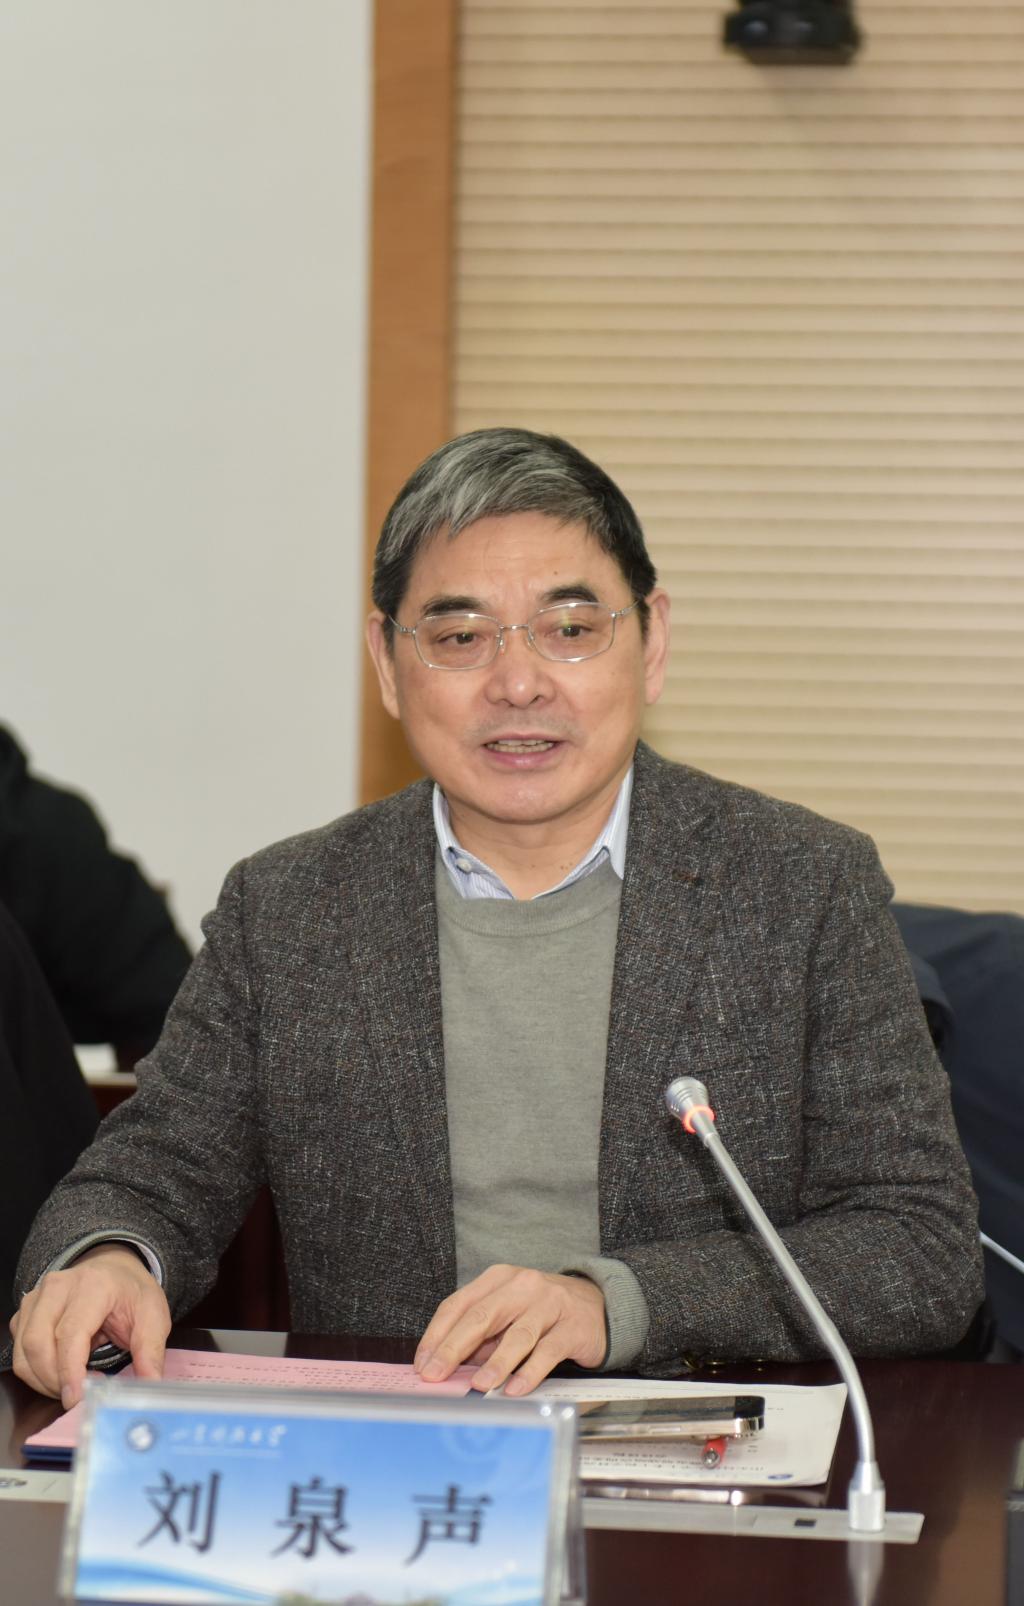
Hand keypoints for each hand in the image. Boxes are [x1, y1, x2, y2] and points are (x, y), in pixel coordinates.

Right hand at [10, 1244, 170, 1408]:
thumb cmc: (131, 1294)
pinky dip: (35, 1373)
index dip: (69, 1371)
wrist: (113, 1270)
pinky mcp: (24, 1313)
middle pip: (38, 1343)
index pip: (70, 1333)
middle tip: (79, 1397)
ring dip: (43, 1380)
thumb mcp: (154, 1316)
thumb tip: (150, 1385)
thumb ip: (151, 1351)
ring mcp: (36, 1298)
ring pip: (23, 1351)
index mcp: (93, 1285)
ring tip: (71, 1387)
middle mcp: (57, 1287)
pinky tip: (59, 1376)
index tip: (77, 1399)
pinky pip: (19, 1353)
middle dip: (54, 1380)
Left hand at [414, 1264, 606, 1396]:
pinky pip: (547, 1351)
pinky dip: (530, 1372)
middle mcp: (522, 1285)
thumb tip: (448, 1367)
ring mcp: (549, 1304)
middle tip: (436, 1375)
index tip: (422, 1363)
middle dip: (454, 1348)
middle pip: (482, 1316)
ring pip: (517, 1335)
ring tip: (478, 1385)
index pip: (459, 1304)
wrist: (597, 1304)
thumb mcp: (508, 1313)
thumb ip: (482, 1335)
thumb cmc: (542, 1312)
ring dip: (495, 1363)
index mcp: (498, 1279)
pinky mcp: (572, 1326)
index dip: (437, 1335)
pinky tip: (515, 1389)